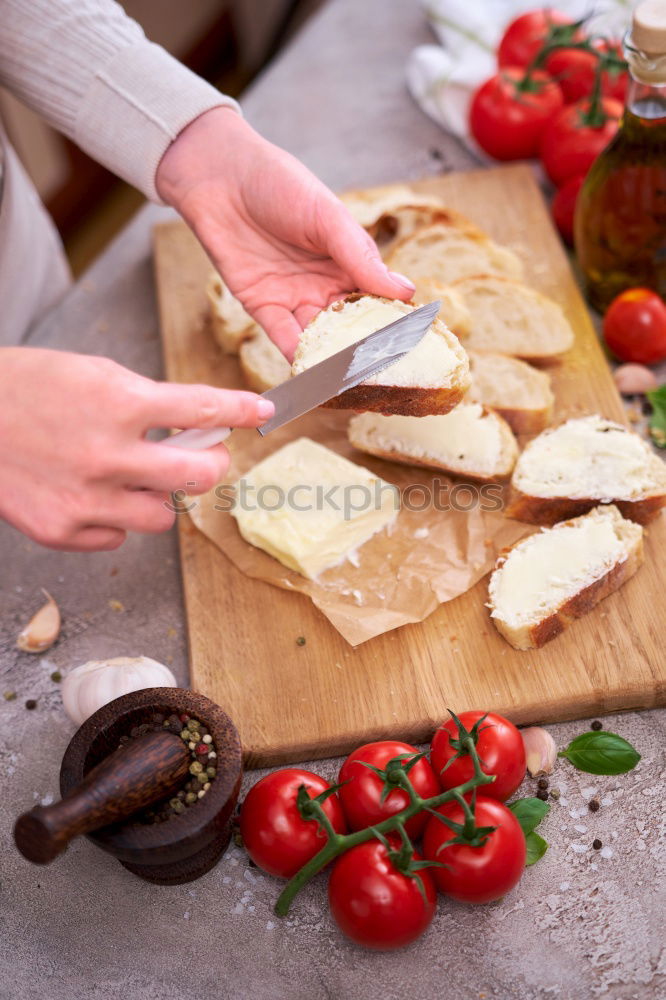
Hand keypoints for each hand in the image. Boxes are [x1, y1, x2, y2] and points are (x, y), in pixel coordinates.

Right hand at [0, 348, 272, 550]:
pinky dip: (114, 517)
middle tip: (204, 457)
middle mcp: (107, 455)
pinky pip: (118, 536)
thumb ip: (147, 402)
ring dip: (158, 496)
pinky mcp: (62, 530)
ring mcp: (85, 498)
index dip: (240, 409)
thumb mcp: (93, 374)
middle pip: (199, 478)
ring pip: (162, 517)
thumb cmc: (25, 389)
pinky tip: (91, 493)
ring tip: (129, 475)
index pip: (202, 410)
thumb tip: (196, 425)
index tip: (261, 411)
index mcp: (118, 403)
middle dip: (211, 465)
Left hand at [155, 108, 415, 358]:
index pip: (377, 299)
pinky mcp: (263, 307)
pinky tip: (315, 375)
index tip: (412, 347)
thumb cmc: (280, 185)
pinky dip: (299, 358)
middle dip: (365, 350)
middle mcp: (325, 284)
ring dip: (334, 360)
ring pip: (320, 338)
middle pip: (350, 326)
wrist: (220, 178)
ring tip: (353, 383)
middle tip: (385, 376)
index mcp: (348, 261)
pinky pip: (285, 339)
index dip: (392, 323)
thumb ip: (362, 259)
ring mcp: (294, 298)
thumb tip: (407, 292)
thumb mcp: (329, 219)